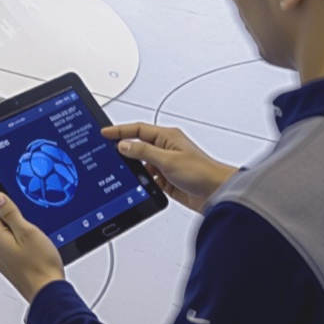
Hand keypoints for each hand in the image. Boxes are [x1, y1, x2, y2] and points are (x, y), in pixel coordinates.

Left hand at [0, 192, 66, 302]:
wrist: (48, 292)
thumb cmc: (40, 265)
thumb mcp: (27, 231)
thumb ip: (10, 213)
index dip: (3, 204)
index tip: (17, 207)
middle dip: (11, 220)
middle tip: (30, 226)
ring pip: (4, 237)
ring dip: (16, 233)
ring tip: (34, 241)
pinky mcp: (8, 267)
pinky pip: (9, 249)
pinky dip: (19, 246)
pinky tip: (33, 251)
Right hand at [103, 122, 234, 212]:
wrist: (219, 194)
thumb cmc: (203, 173)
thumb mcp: (168, 160)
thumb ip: (144, 152)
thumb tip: (124, 145)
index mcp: (167, 137)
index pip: (137, 130)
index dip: (119, 130)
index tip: (104, 132)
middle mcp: (165, 149)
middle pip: (137, 146)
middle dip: (124, 150)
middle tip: (107, 153)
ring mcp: (166, 165)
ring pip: (141, 164)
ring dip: (135, 169)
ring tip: (125, 173)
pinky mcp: (167, 180)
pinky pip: (148, 178)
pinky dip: (143, 181)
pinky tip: (141, 185)